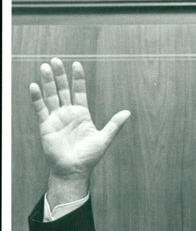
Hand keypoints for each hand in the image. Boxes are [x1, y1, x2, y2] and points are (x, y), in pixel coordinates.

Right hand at [30, 58, 129, 204]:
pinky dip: (37, 98)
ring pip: (51, 96)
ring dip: (47, 82)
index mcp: (82, 114)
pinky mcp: (46, 125)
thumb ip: (115, 125)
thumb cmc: (89, 157)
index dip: (78, 79)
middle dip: (59, 75)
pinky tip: (34, 86)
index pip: (78, 91)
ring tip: (44, 67)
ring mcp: (56, 118)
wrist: (74, 170)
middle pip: (62, 90)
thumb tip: (128, 112)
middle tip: (55, 60)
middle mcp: (68, 113)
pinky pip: (40, 109)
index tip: (77, 64)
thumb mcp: (104, 139)